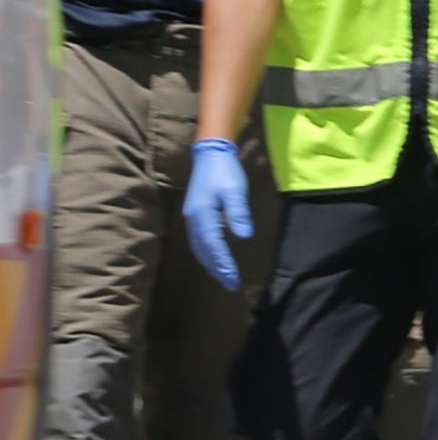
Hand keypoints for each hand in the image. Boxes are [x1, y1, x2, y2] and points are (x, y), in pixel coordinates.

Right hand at [182, 139, 251, 290]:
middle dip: (216, 268)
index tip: (233, 279)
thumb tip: (244, 236)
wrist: (210, 155)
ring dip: (210, 263)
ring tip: (223, 276)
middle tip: (230, 285)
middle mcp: (193, 220)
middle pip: (204, 250)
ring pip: (199, 247)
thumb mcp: (235, 191)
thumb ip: (238, 213)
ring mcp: (191, 217)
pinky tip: (215, 257)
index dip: (223, 263)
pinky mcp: (194, 215)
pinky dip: (207, 253)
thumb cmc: (225, 172)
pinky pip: (199, 240)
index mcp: (202, 215)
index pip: (213, 246)